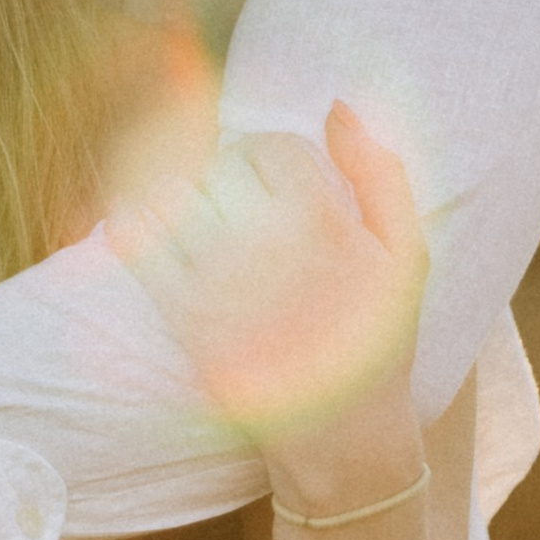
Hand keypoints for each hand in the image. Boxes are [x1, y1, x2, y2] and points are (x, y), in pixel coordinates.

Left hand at [106, 101, 426, 455]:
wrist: (340, 435)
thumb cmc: (375, 340)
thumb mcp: (406, 255)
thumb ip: (379, 171)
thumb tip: (337, 104)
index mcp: (323, 222)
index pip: (269, 144)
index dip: (273, 162)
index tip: (283, 195)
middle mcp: (266, 244)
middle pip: (219, 166)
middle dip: (231, 183)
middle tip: (249, 220)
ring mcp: (217, 280)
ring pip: (174, 192)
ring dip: (186, 202)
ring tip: (211, 233)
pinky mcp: (180, 315)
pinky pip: (132, 236)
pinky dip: (136, 222)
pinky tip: (161, 238)